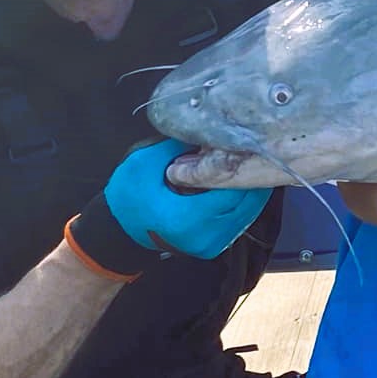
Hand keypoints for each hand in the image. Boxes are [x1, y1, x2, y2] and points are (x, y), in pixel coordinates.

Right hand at [65, 139, 271, 279]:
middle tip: (257, 150)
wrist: (119, 232)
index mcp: (187, 218)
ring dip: (250, 190)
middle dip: (251, 176)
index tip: (249, 146)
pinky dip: (242, 203)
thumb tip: (208, 130)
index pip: (231, 191)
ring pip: (246, 213)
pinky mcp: (212, 247)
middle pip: (245, 203)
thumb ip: (177, 147)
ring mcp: (210, 245)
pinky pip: (238, 222)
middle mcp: (204, 236)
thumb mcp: (145, 163)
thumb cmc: (128, 196)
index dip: (242, 167)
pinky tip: (239, 183)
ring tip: (251, 163)